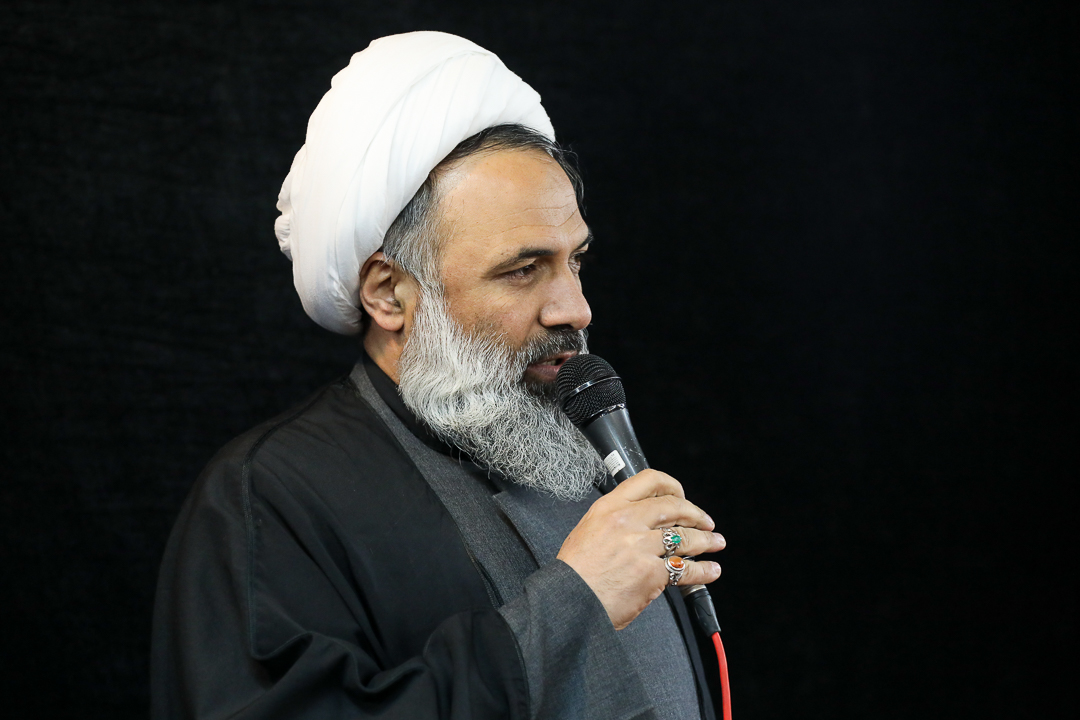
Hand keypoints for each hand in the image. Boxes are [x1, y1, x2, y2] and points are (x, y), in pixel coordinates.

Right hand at [556, 469, 724, 629]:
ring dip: (706, 541)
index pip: (648, 481)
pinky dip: (703, 570)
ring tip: (715, 544)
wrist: (569, 601)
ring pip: (685, 537)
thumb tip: (642, 524)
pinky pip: (685, 569)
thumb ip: (614, 522)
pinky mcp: (652, 573)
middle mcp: (627, 522)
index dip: (672, 486)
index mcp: (609, 508)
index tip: (681, 495)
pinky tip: (710, 570)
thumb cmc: (574, 573)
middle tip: (706, 522)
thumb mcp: (588, 531)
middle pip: (674, 507)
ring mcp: (641, 547)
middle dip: (696, 514)